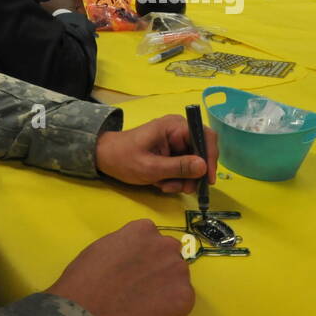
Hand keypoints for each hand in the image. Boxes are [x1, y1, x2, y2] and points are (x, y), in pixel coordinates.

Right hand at [46, 219, 194, 315]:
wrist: (85, 314)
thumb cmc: (83, 281)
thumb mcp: (102, 247)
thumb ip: (125, 244)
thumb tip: (135, 255)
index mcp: (144, 229)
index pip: (153, 239)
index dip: (144, 256)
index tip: (133, 270)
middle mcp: (166, 245)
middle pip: (170, 255)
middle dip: (159, 269)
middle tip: (141, 287)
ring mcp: (178, 271)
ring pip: (178, 278)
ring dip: (167, 287)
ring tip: (144, 304)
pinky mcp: (184, 298)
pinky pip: (183, 300)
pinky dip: (171, 309)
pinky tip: (151, 315)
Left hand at [95, 114, 217, 193]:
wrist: (104, 158)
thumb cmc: (123, 158)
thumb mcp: (151, 167)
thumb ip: (178, 167)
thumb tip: (204, 167)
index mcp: (175, 126)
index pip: (205, 137)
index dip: (211, 158)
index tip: (208, 180)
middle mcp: (179, 131)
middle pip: (201, 153)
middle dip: (193, 174)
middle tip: (183, 189)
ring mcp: (176, 142)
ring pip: (193, 164)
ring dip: (183, 180)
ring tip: (165, 186)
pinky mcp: (172, 152)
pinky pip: (184, 167)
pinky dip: (176, 179)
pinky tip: (162, 183)